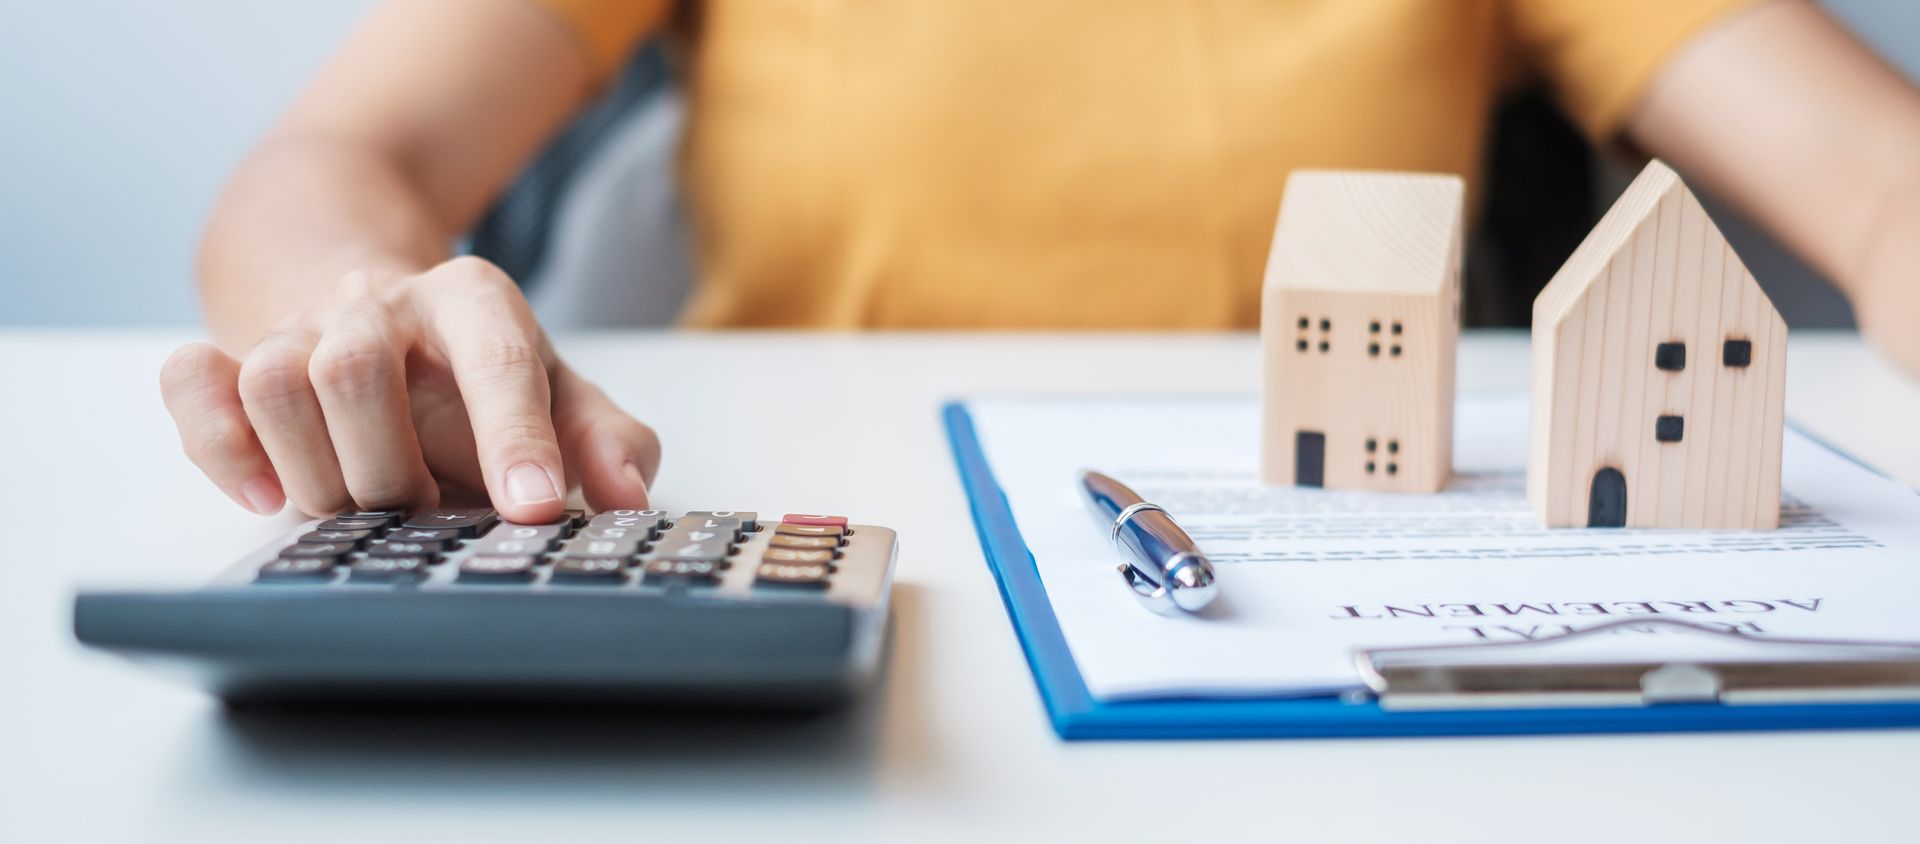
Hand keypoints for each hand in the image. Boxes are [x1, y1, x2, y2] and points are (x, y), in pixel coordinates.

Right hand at [159, 257, 660, 521]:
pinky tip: (267, 495)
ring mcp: (298, 327)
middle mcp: (380, 302)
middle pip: (354, 368)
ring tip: (363, 509)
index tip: (534, 508)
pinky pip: (195, 387)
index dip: (514, 438)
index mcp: (474, 301)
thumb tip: (629, 500)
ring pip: (273, 381)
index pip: (495, 361)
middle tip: (426, 514)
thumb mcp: (563, 397)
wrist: (384, 311)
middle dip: (391, 468)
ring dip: (317, 471)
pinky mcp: (231, 360)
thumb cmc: (483, 377)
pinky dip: (223, 445)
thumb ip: (608, 443)